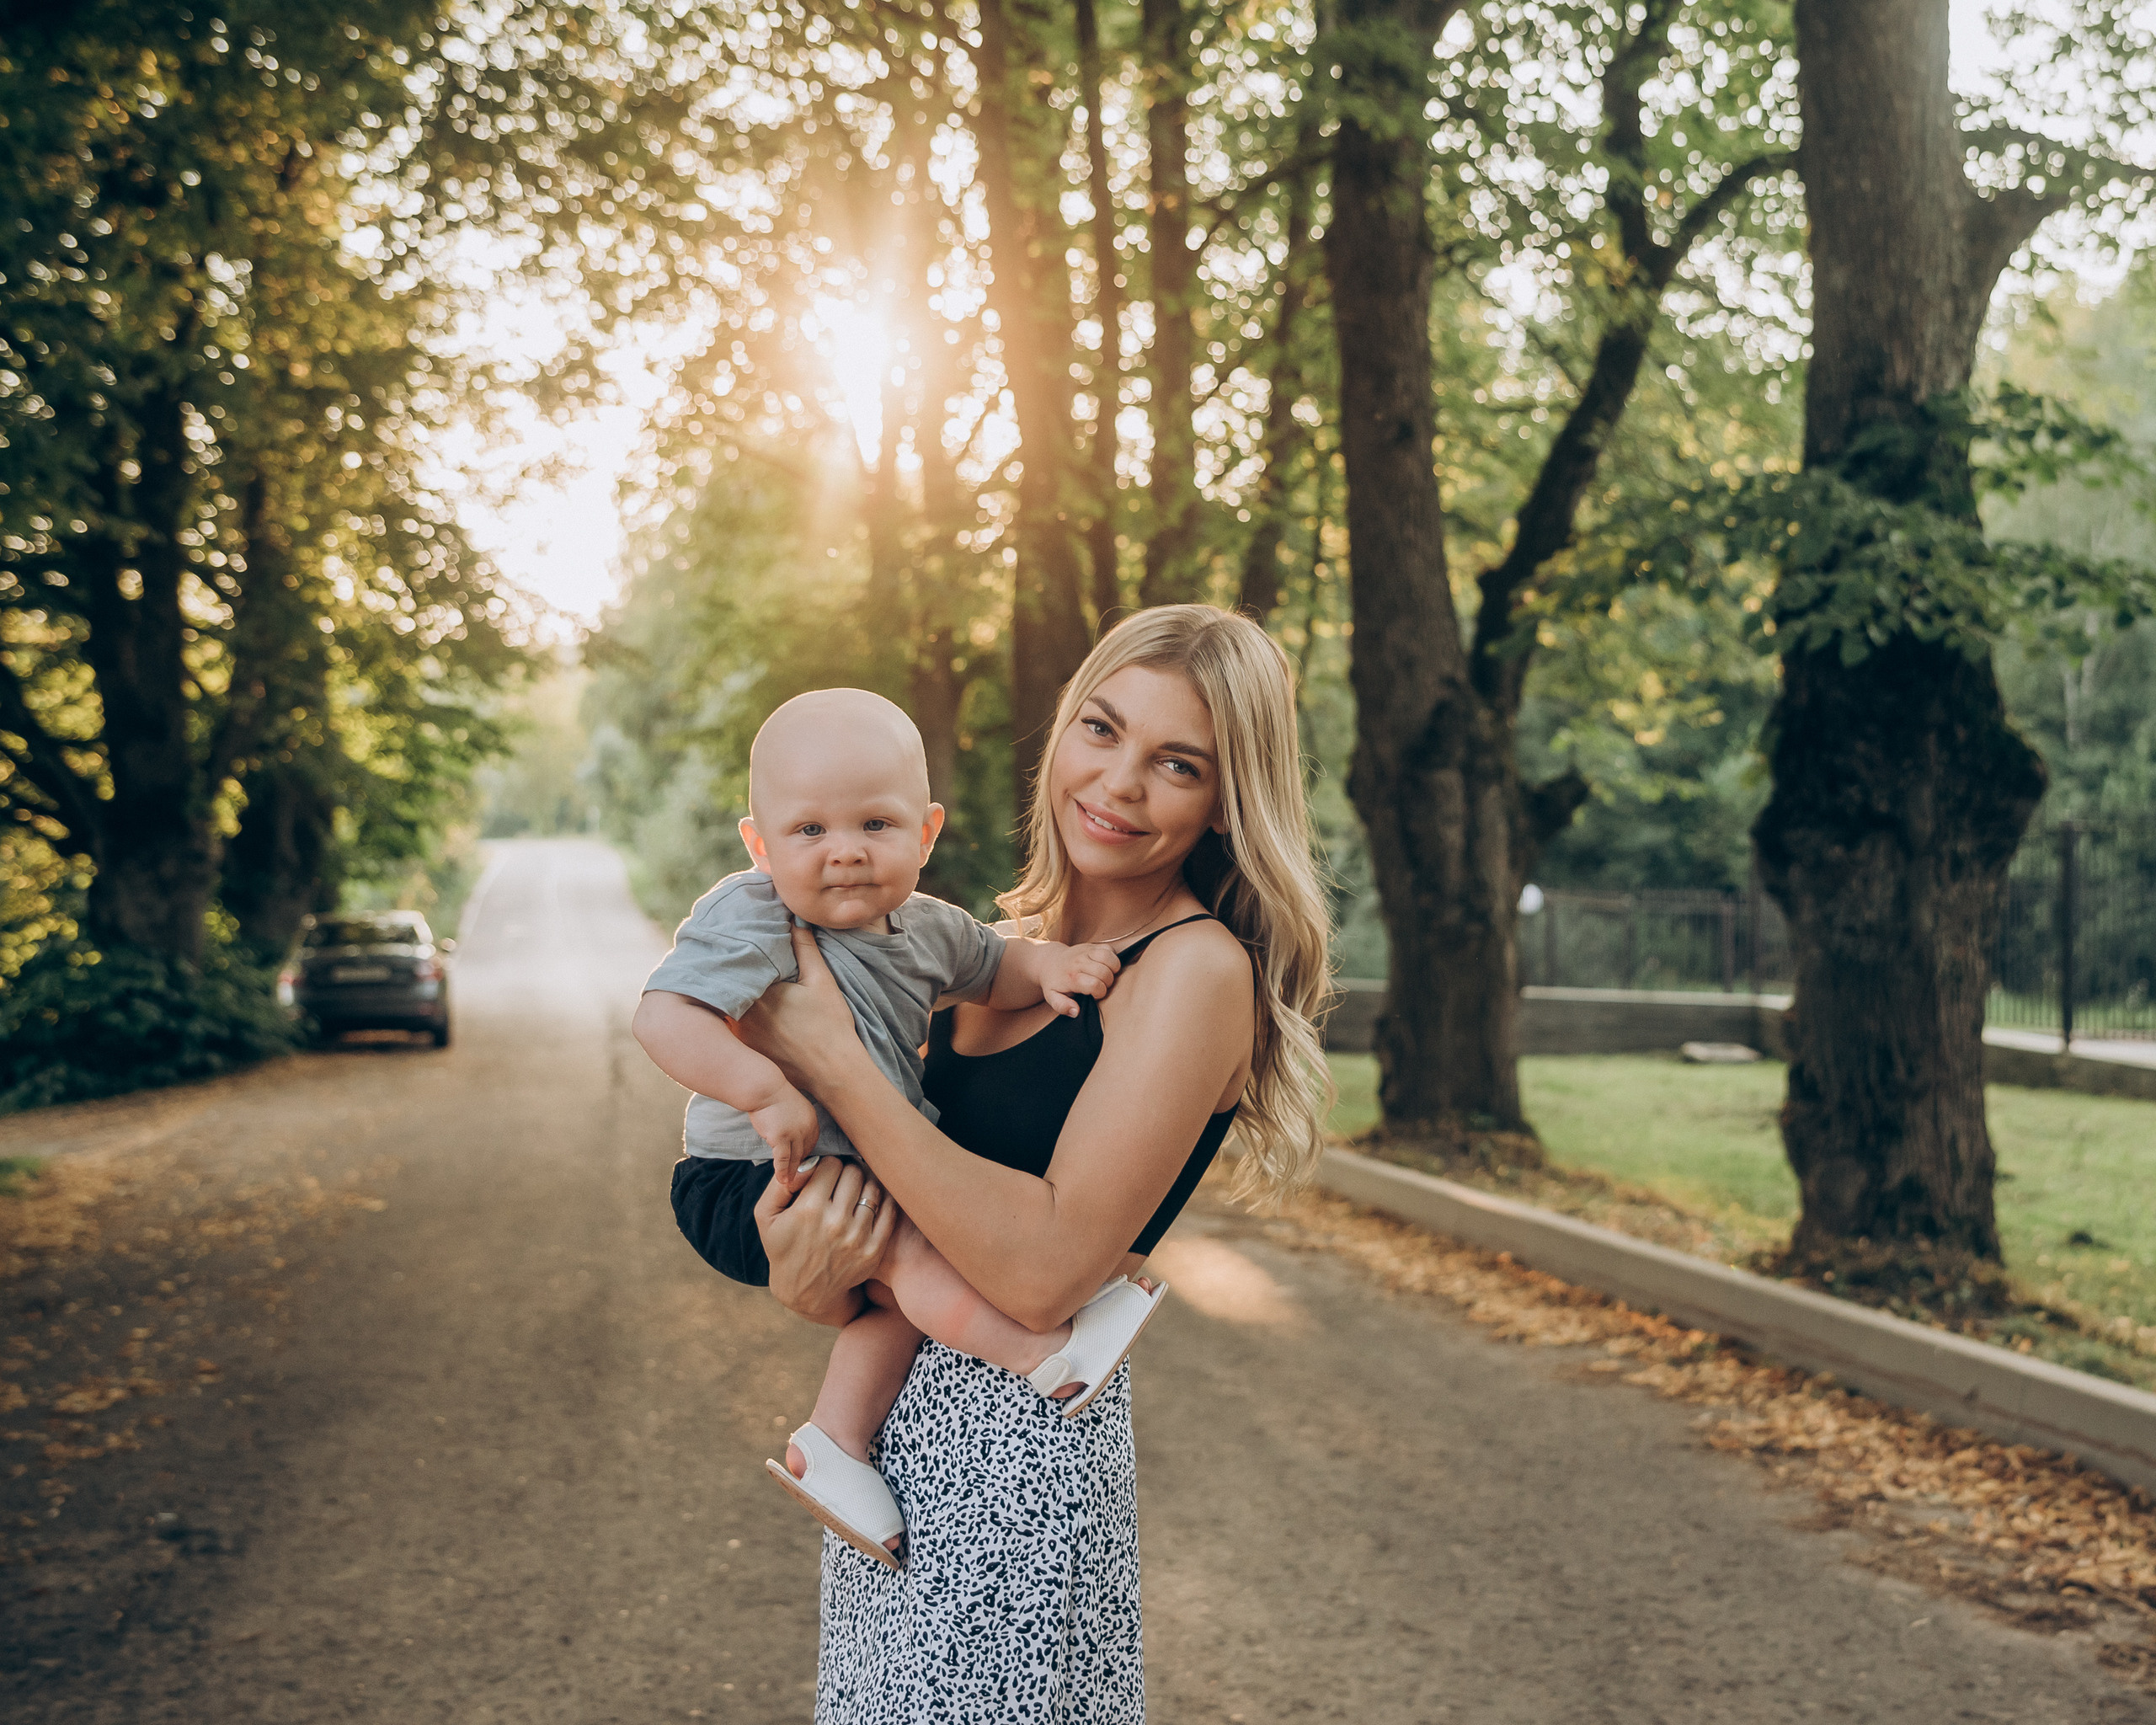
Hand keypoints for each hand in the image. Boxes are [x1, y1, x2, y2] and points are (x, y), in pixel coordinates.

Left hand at [733, 924, 865, 1089]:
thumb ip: (805, 948)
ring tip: (726, 976)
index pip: (738, 963)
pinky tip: (737, 1006)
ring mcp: (740, 1034)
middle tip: (724, 953)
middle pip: (728, 984)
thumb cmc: (831, 1026)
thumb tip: (795, 921)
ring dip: (728, 992)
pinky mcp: (744, 1049)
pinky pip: (730, 1025)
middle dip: (729, 971)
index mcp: (760, 991)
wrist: (833, 1073)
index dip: (736, 950)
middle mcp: (743, 1013)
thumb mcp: (821, 981)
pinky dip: (732, 1014)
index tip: (734, 937)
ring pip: (726, 1004)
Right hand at [749, 1085, 820, 1186]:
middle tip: (796, 1179)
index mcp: (811, 1119)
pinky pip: (783, 1159)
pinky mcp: (781, 1138)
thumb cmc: (773, 1096)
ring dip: (792, 1173)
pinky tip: (782, 1180)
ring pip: (795, 1158)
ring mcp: (795, 1133)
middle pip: (805, 1152)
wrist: (763, 1088)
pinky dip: (782, 1171)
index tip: (799, 1163)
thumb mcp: (792, 1107)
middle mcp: (807, 1127)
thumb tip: (791, 1136)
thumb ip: (795, 1122)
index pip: (811, 1143)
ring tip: (789, 1185)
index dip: (804, 1154)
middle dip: (800, 1166)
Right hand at [755, 1154, 894, 1327]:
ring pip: (872, 1189)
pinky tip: (870, 1203)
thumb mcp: (766, 1216)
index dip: (827, 1166)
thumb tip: (807, 1162)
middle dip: (846, 1172)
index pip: (831, 1165)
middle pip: (854, 1173)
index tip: (825, 1175)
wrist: (804, 1293)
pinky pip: (889, 1211)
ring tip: (855, 1192)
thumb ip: (780, 1184)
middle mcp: (835, 1223)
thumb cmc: (783, 1247)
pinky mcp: (874, 1251)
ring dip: (864, 1186)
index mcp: (807, 1210)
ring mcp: (857, 1238)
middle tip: (841, 1181)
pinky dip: (882, 1201)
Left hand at [1040, 941, 1121, 1017]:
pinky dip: (1112, 959)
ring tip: (1106, 976)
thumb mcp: (1052, 997)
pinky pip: (1109, 949)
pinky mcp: (1092, 946)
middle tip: (1100, 985)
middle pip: (1105, 973)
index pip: (1095, 985)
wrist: (1049, 961)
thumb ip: (1062, 1006)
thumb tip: (1076, 1011)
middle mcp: (1079, 962)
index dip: (1099, 993)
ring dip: (1113, 970)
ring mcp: (1086, 951)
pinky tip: (1106, 966)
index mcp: (1071, 977)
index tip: (1094, 995)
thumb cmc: (1054, 982)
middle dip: (1107, 983)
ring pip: (1109, 958)